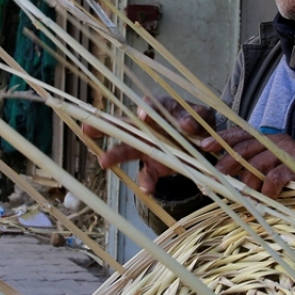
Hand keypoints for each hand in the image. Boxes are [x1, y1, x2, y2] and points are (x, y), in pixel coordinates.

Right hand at [81, 98, 215, 193]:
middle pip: (126, 126)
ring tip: (103, 161)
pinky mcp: (154, 166)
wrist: (206, 146)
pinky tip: (147, 188)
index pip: (150, 106)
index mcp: (162, 110)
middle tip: (88, 131)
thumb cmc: (198, 126)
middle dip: (108, 127)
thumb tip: (187, 126)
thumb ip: (195, 120)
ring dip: (115, 154)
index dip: (145, 109)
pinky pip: (147, 174)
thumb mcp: (201, 119)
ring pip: (127, 148)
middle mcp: (150, 127)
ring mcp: (149, 146)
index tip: (141, 115)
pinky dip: (147, 181)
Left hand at [200, 129, 294, 197]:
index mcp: (266, 140)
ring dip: (250, 182)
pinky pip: (276, 177)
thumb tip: (220, 176)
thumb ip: (247, 170)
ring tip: (246, 195)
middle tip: (218, 176)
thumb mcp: (265, 174)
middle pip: (246, 148)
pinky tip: (267, 197)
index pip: (240, 135)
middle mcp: (277, 141)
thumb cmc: (291, 184)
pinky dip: (268, 189)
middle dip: (228, 162)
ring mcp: (290, 152)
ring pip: (259, 163)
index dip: (221, 139)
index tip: (203, 146)